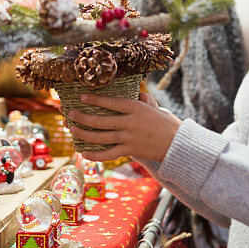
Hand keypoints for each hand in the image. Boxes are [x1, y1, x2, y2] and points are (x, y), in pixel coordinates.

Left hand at [67, 93, 181, 161]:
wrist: (178, 144)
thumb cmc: (167, 123)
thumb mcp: (156, 107)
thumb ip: (144, 99)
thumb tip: (137, 92)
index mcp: (136, 108)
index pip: (111, 102)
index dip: (95, 99)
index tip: (81, 96)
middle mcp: (130, 122)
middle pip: (101, 120)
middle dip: (83, 117)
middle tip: (70, 114)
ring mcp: (129, 138)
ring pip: (101, 137)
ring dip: (84, 134)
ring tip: (72, 129)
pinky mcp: (130, 151)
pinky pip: (108, 154)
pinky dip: (95, 155)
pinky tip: (83, 152)